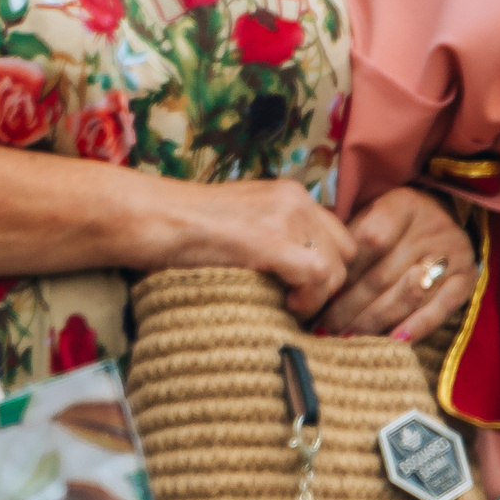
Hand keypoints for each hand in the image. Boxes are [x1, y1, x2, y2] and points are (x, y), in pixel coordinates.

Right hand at [142, 177, 355, 318]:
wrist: (153, 219)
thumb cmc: (187, 231)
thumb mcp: (245, 224)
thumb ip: (277, 238)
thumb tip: (301, 279)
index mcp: (291, 195)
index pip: (339, 236)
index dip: (328, 269)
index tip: (305, 291)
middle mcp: (296, 200)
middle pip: (346, 252)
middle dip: (328, 284)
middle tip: (298, 302)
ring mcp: (286, 218)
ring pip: (337, 268)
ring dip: (318, 295)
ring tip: (289, 304)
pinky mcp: (272, 241)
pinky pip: (317, 275)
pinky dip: (308, 298)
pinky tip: (286, 304)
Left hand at [311, 186, 476, 339]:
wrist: (449, 216)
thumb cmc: (396, 223)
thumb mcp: (372, 214)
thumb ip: (348, 240)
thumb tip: (315, 280)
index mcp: (402, 205)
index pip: (368, 240)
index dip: (343, 272)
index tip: (319, 295)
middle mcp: (430, 227)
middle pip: (383, 274)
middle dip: (349, 306)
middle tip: (325, 327)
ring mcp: (452, 254)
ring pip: (407, 294)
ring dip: (374, 321)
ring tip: (348, 338)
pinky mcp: (466, 279)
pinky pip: (440, 308)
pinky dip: (416, 327)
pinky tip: (392, 341)